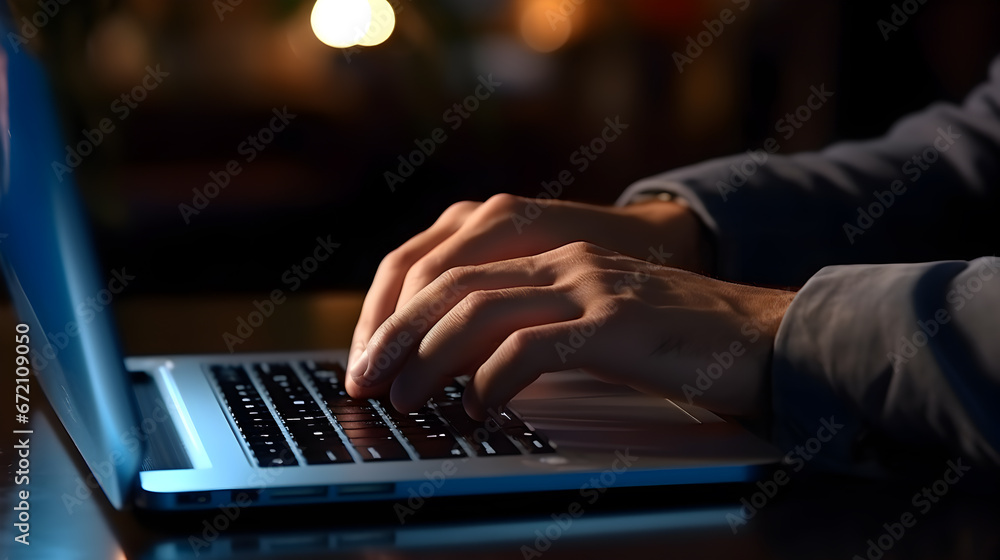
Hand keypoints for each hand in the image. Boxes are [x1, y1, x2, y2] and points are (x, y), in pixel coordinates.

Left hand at [347, 193, 710, 373]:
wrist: (762, 335)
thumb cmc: (676, 341)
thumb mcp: (594, 323)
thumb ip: (535, 330)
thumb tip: (465, 369)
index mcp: (553, 256)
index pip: (452, 270)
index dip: (399, 311)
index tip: (371, 356)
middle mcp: (563, 261)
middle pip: (451, 285)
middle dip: (396, 334)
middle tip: (365, 378)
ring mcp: (589, 286)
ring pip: (480, 311)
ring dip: (430, 359)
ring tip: (406, 399)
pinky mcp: (615, 322)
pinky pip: (531, 347)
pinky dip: (492, 380)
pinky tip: (479, 408)